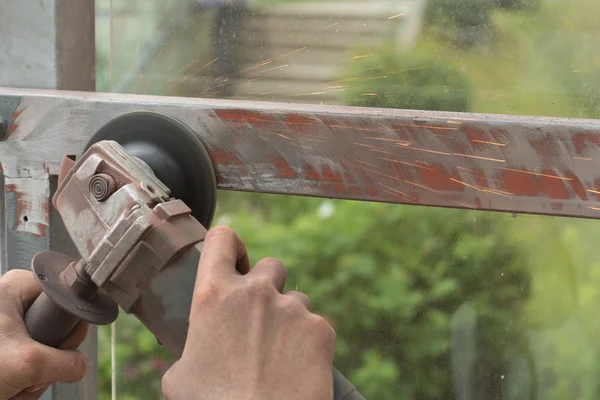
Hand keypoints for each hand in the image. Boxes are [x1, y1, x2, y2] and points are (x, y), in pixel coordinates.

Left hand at [0, 270, 88, 399]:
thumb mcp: (28, 363)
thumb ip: (67, 362)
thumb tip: (79, 366)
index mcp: (16, 287)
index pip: (65, 296)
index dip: (69, 324)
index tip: (63, 343)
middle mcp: (11, 303)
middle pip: (55, 329)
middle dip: (48, 360)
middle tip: (32, 371)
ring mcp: (5, 327)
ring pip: (41, 351)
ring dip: (33, 376)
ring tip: (14, 384)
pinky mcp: (1, 349)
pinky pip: (26, 363)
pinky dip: (21, 381)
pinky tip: (9, 389)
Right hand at [162, 226, 335, 399]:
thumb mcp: (180, 376)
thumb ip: (191, 348)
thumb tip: (196, 355)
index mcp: (214, 295)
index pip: (222, 239)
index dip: (228, 245)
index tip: (234, 259)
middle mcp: (255, 292)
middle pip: (270, 266)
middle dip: (267, 286)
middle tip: (260, 320)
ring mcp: (292, 308)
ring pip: (296, 299)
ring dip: (289, 318)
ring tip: (279, 354)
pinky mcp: (321, 329)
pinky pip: (317, 325)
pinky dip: (309, 342)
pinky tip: (297, 367)